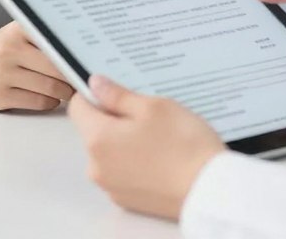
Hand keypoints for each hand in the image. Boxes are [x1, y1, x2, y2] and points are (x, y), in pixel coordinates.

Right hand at [0, 22, 74, 110]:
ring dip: (64, 92)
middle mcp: (9, 49)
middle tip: (82, 80)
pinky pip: (35, 101)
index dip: (75, 53)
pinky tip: (50, 99)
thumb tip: (79, 51)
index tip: (89, 60)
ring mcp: (2, 73)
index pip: (56, 40)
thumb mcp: (14, 35)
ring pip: (49, 86)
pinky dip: (48, 102)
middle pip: (56, 66)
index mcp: (18, 29)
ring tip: (67, 91)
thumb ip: (41, 38)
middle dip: (72, 76)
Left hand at [69, 76, 224, 219]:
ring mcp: (111, 186)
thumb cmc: (182, 144)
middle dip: (115, 118)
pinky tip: (161, 156)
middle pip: (94, 131)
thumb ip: (118, 95)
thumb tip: (96, 84)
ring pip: (109, 151)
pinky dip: (135, 161)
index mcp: (98, 139)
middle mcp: (97, 167)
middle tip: (148, 114)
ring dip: (126, 140)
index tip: (117, 91)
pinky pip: (122, 171)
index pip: (78, 107)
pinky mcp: (126, 199)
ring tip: (159, 136)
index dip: (95, 94)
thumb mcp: (152, 106)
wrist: (207, 189)